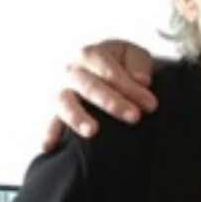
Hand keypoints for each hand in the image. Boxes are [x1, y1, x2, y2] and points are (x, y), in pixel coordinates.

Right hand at [43, 40, 157, 151]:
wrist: (104, 67)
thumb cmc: (122, 62)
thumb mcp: (134, 55)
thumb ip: (139, 65)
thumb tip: (142, 81)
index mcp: (90, 54)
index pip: (110, 72)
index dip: (131, 88)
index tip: (151, 105)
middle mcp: (72, 71)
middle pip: (90, 87)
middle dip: (113, 103)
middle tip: (135, 117)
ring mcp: (61, 91)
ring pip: (65, 103)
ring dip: (78, 118)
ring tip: (92, 132)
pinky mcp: (56, 110)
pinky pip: (50, 122)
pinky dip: (49, 134)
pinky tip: (49, 147)